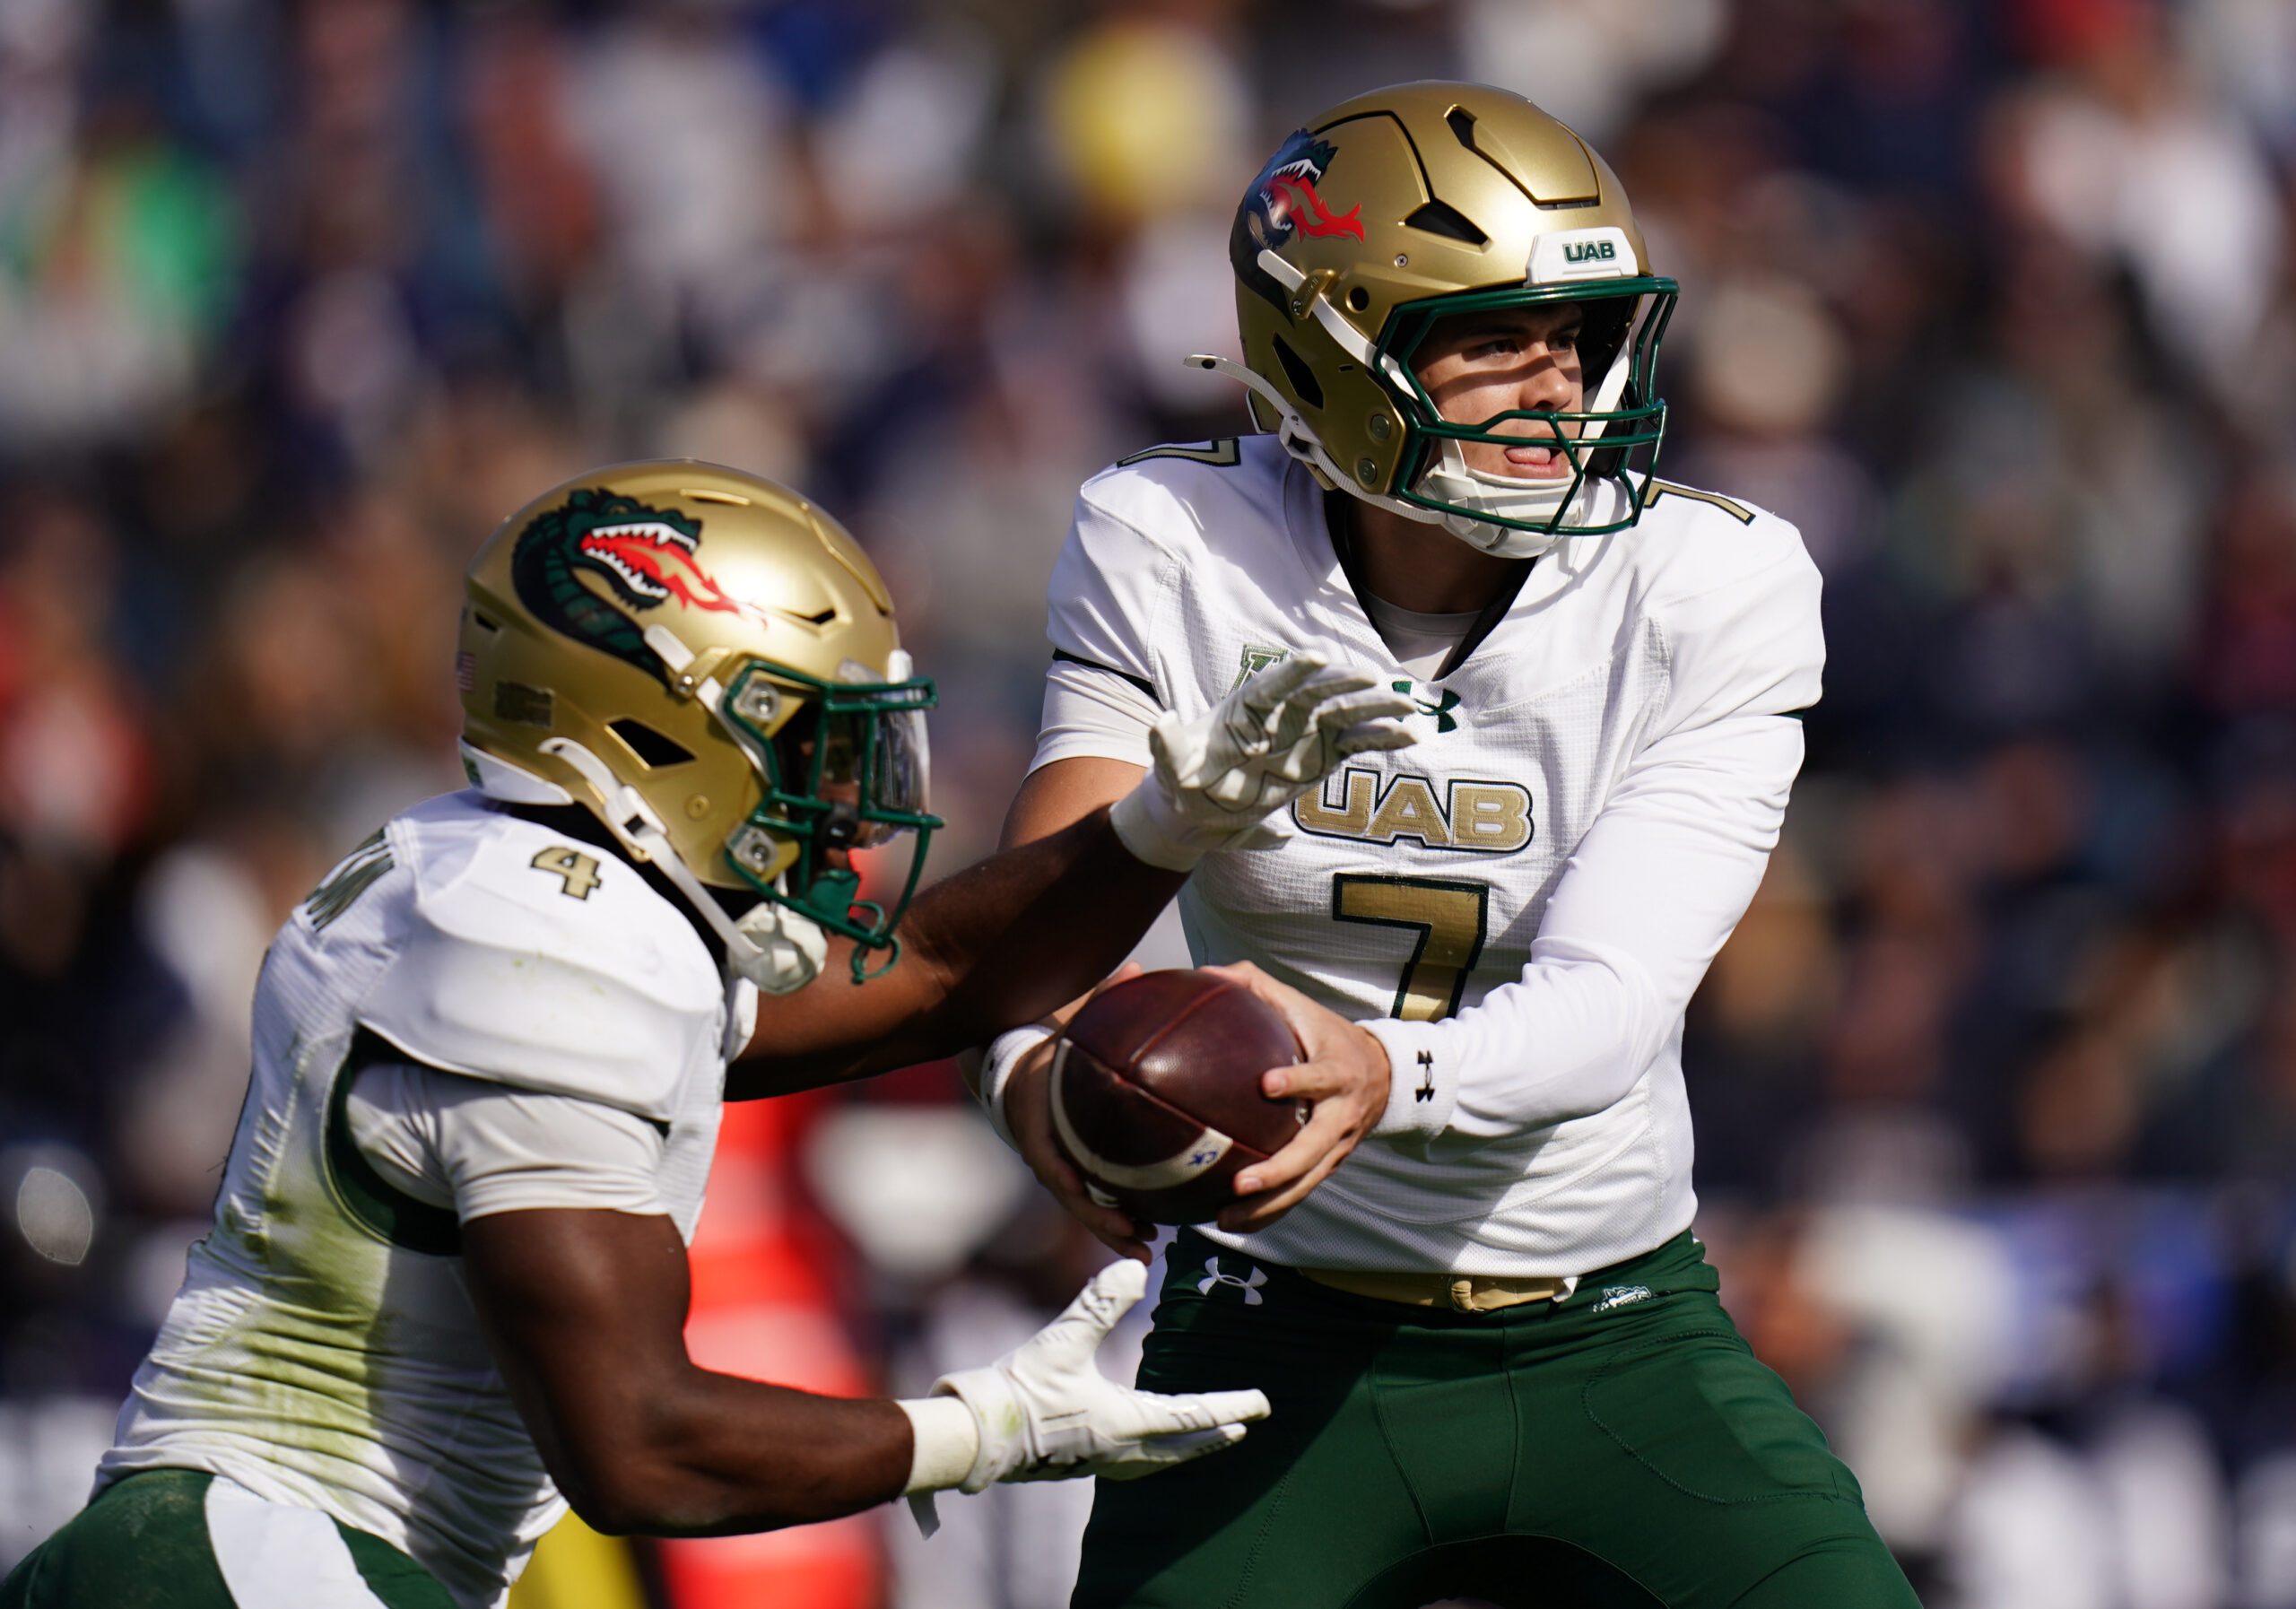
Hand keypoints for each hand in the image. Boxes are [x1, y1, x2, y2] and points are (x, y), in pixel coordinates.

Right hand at [933, 1260, 1270, 1488]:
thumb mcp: (1063, 1337)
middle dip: (1213, 1436)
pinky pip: (1130, 1464)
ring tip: (1202, 1441)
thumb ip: (1101, 1302)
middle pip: (1181, 1447)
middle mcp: (1118, 1449)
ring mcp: (1096, 1460)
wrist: (974, 1435)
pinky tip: (1140, 1446)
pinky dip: (1151, 1455)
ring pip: (1156, 1460)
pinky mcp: (1075, 1462)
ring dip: (1184, 1449)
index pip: (1191, 1415)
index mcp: (1124, 1423)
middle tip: (1243, 1428)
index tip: (1262, 1405)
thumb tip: (1136, 1265)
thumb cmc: (1019, 1387)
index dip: (1230, 1406)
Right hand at [1005, 968, 1154, 1262]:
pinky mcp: (1075, 1178)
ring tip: (1149, 1248)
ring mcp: (1060, 1172)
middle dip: (1101, 1221)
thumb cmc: (1052, 1055)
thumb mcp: (1070, 1028)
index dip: (1064, 1176)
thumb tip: (1134, 967)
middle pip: (1072, 1198)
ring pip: (1086, 1211)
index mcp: (1040, 1126)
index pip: (1048, 1157)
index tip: (1084, 1188)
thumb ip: (1100, 1003)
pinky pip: (1098, 1205)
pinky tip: (1154, 1234)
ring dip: (1113, 1232)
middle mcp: (1049, 1157)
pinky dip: (1121, 1221)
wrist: (1020, 1079)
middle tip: (1136, 1235)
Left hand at [1110, 653, 1415, 870]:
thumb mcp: (1170, 765)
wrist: (1199, 809)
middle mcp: (1281, 714)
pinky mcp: (1322, 756)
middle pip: (1318, 694)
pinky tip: (1411, 737)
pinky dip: (1382, 740)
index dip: (1294, 670)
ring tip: (1409, 712)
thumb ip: (1167, 744)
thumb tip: (1160, 721)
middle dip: (1347, 687)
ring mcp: (1305, 733)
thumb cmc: (1183, 779)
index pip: (1272, 684)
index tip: (1318, 656)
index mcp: (1245, 708)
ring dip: (1377, 712)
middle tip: (1376, 681)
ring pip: (1346, 716)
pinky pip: (1357, 744)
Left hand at [1205, 962, 1390, 1233]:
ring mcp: (1337, 1146)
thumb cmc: (1325, 1034)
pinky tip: (1232, 1224)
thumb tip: (1204, 972)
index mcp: (1336, 1070)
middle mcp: (1340, 1114)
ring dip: (1268, 1205)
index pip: (1320, 1077)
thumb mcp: (1301, 1006)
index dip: (1297, 1081)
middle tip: (1240, 1182)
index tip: (1266, 1084)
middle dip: (1279, 1169)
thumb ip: (1255, 987)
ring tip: (1226, 1219)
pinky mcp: (1330, 1166)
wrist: (1384, 1073)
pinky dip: (1269, 1213)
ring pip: (1306, 1183)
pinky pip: (1300, 1195)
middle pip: (1313, 1149)